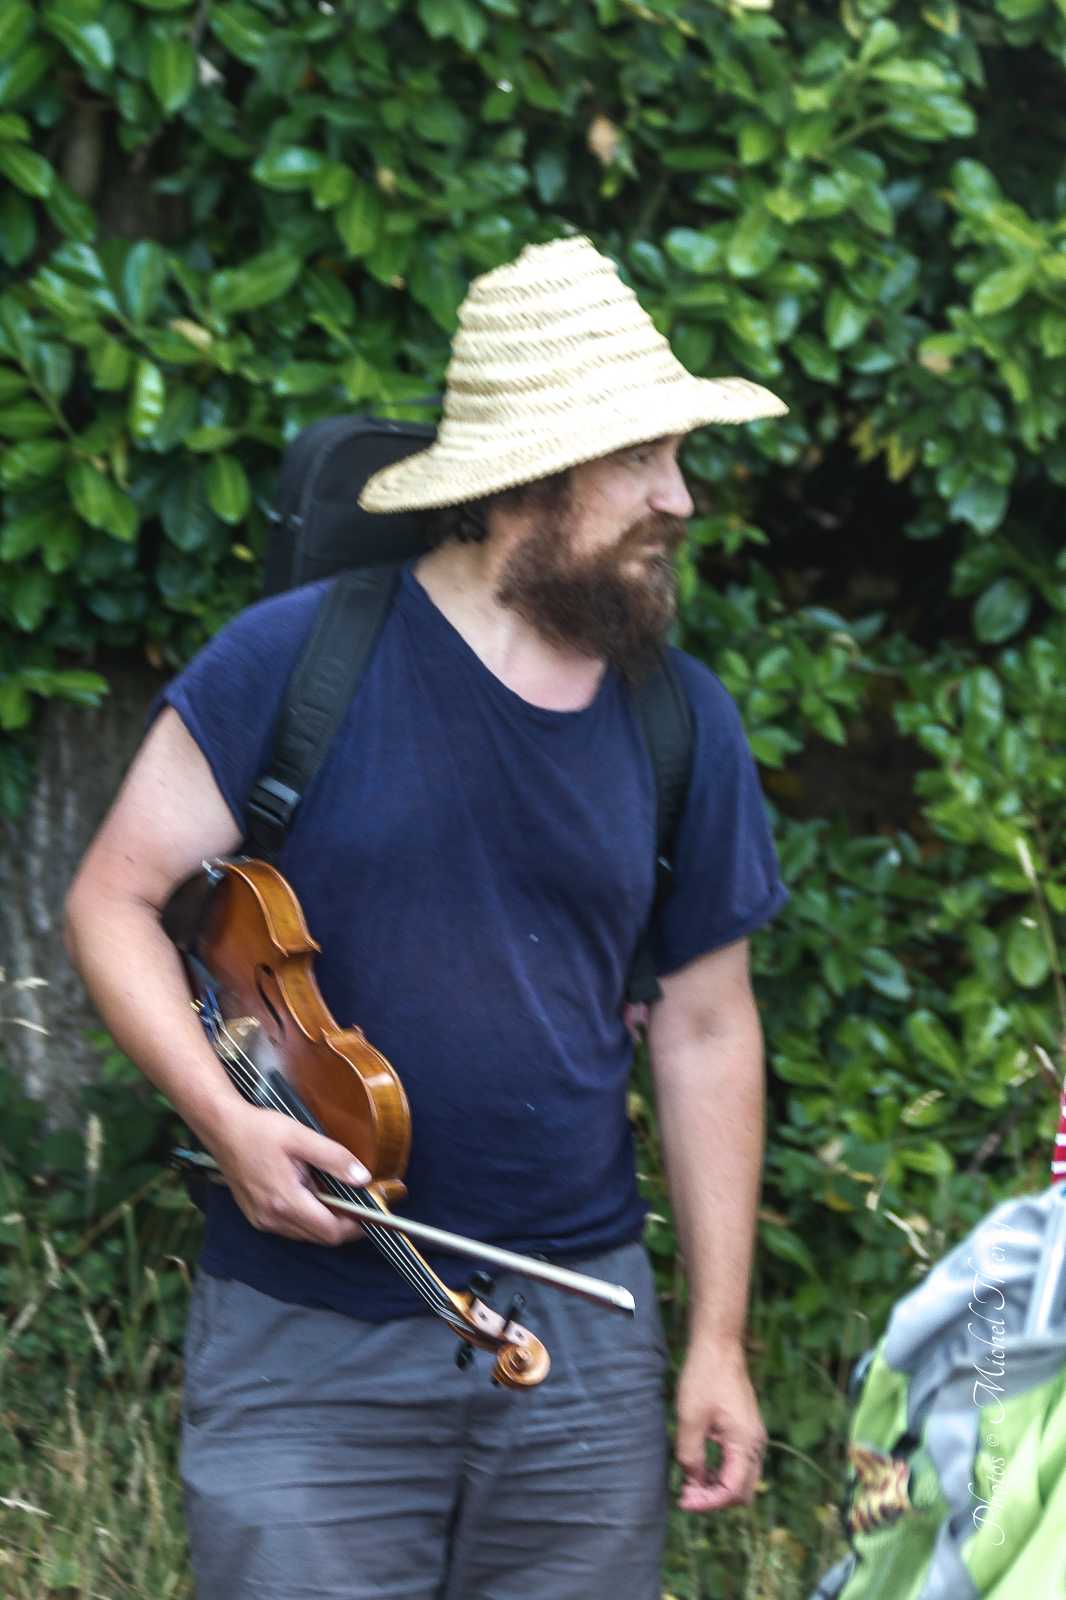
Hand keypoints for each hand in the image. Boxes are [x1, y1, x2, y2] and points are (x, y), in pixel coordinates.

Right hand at [206, 1103, 370, 1245]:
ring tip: (336, 1196)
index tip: (371, 1213)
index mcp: (285, 1201)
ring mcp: (261, 1220)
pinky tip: (311, 1195)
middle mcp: (272, 1219)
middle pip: (319, 1237)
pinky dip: (307, 1218)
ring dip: (324, 1222)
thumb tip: (363, 1179)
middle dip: (343, 1224)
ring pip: (305, 1235)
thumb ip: (334, 1158)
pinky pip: (289, 1228)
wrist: (222, 1128)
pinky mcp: (255, 1216)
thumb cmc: (261, 1130)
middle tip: (358, 1202)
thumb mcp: (302, 1137)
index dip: (355, 1226)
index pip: (330, 1232)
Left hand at [674, 1340, 766, 1512]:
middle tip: (685, 1495)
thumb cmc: (704, 1378)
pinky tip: (699, 1467)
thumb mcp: (690, 1419)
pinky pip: (738, 1462)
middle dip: (713, 1499)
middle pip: (741, 1491)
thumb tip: (693, 1481)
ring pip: (741, 1478)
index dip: (707, 1503)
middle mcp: (755, 1444)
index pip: (731, 1491)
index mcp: (745, 1443)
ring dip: (717, 1486)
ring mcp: (752, 1436)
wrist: (718, 1346)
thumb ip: (691, 1456)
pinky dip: (720, 1472)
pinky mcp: (745, 1429)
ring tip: (689, 1484)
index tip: (683, 1502)